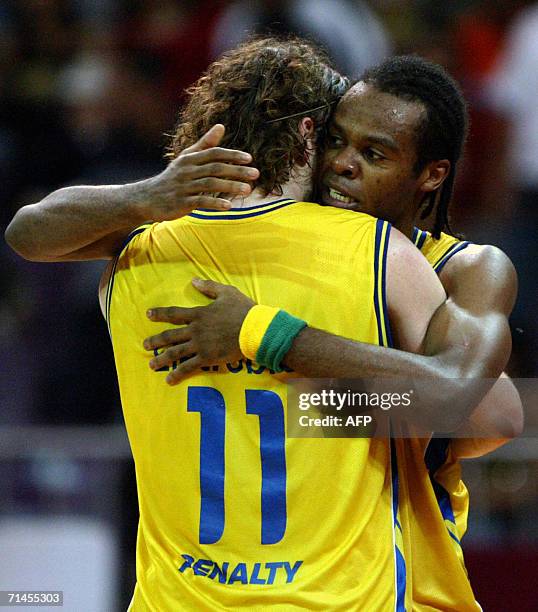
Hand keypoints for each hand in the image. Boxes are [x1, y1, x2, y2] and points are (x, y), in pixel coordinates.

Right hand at [135, 124, 258, 220]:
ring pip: (210, 184)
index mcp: (190, 158)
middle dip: (236, 170)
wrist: (147, 198)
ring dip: (230, 186)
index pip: (214, 153)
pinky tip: (229, 206)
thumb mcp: (187, 158)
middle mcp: (187, 170)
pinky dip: (214, 203)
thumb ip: (205, 144)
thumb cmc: (173, 178)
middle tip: (256, 174)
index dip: (232, 155)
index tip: (249, 159)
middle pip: (215, 168)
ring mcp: (183, 186)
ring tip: (248, 190)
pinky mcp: (180, 202)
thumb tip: (221, 126)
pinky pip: (200, 201)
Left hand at [143, 278, 255, 383]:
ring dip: (162, 358)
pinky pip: (189, 367)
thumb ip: (209, 287)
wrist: (256, 330)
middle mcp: (195, 330)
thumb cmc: (244, 310)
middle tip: (145, 345)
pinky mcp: (208, 358)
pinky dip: (177, 373)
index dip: (159, 314)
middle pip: (170, 336)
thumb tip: (194, 280)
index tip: (148, 314)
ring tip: (151, 364)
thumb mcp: (227, 292)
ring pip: (175, 353)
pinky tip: (169, 379)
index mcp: (199, 313)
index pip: (174, 313)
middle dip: (155, 340)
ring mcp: (200, 345)